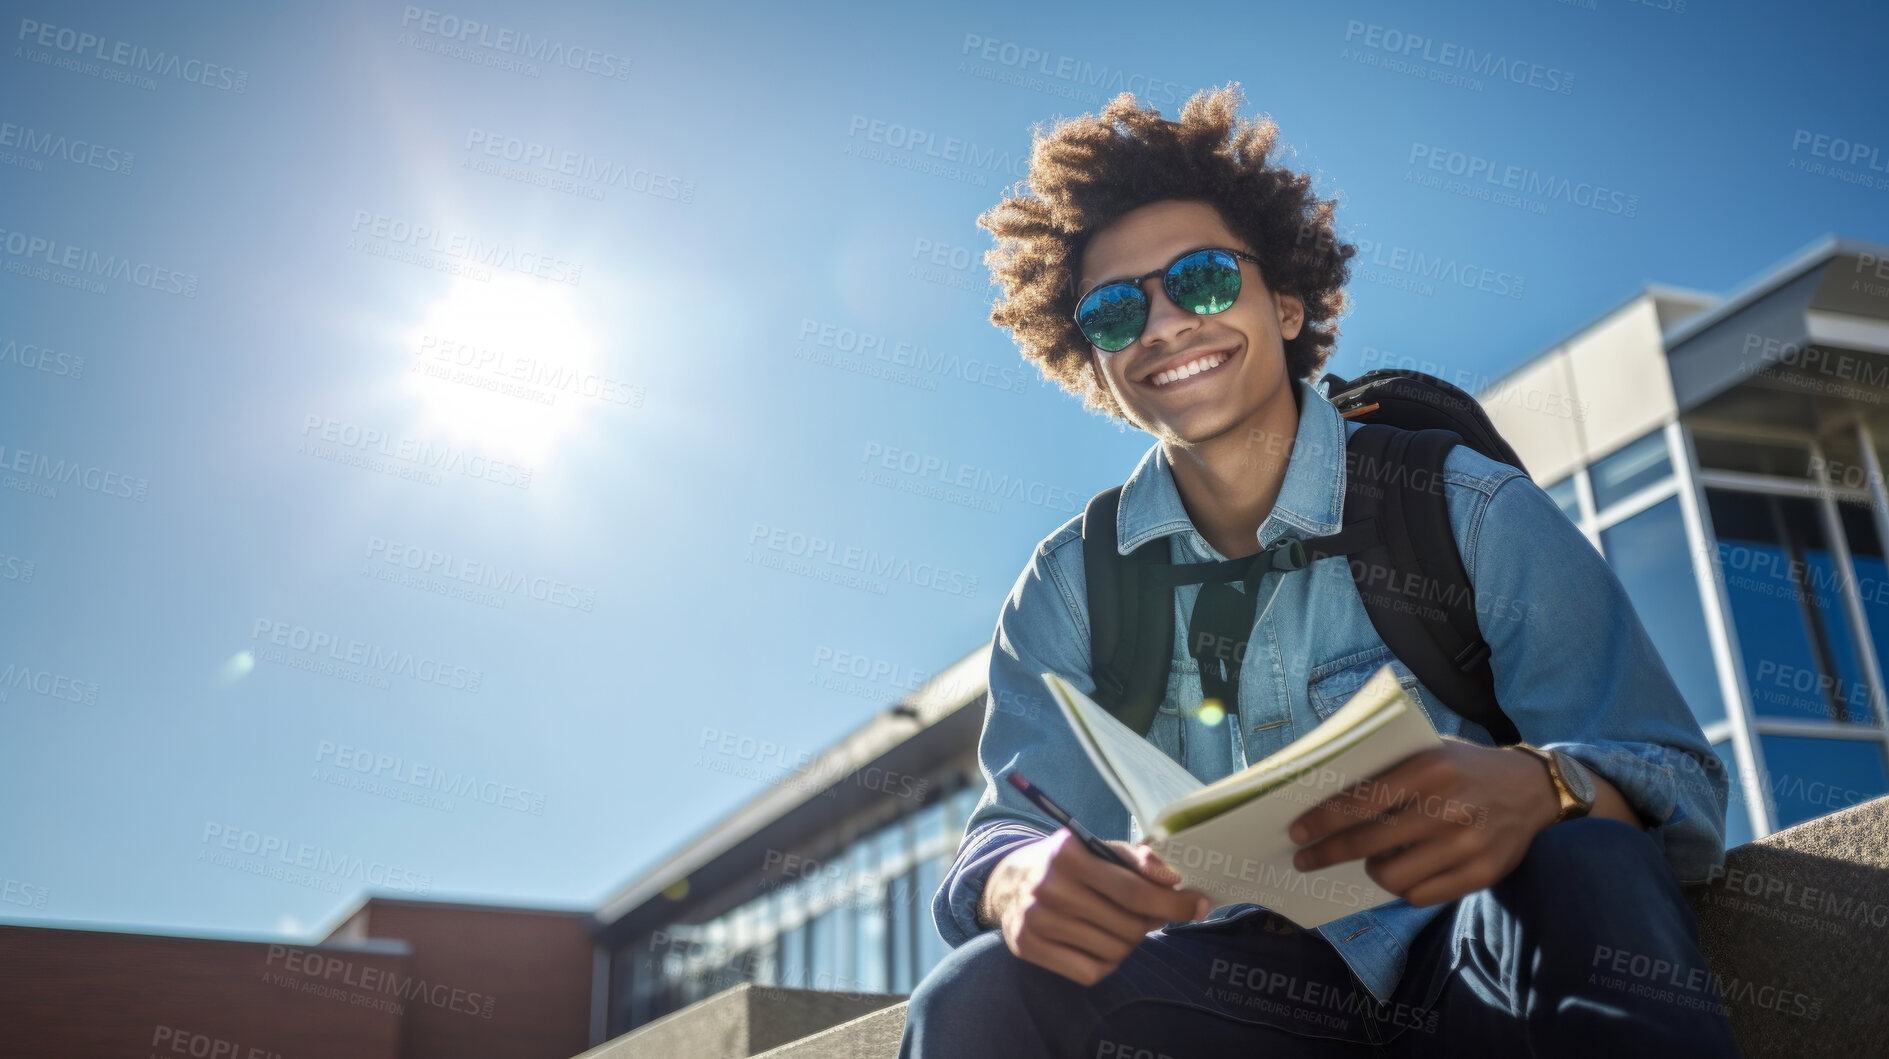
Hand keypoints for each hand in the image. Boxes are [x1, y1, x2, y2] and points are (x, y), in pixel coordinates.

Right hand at [980, 829, 1211, 985]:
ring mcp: (1036, 921)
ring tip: (1122, 925)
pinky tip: (1099, 942)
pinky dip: (1106, 962)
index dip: (1173, 903)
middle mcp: (1049, 888)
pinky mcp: (1029, 948)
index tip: (1197, 905)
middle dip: (1152, 922)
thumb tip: (1172, 879)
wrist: (1008, 882)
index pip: (1134, 890)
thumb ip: (1135, 859)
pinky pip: (1091, 972)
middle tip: (1153, 914)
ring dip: (1130, 942)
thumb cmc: (1067, 864)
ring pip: (1114, 952)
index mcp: (1068, 853)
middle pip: (1129, 925)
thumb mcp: (1096, 847)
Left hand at [1286, 736, 1559, 907]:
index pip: (1362, 801)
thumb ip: (1387, 768)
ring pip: (1394, 877)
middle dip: (1328, 853)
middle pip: (1370, 842)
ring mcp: (1468, 844)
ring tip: (1368, 863)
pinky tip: (1401, 874)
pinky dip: (1404, 888)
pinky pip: (1423, 895)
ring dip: (1371, 872)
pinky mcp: (1483, 873)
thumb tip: (1325, 792)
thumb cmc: (1464, 767)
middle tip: (1305, 859)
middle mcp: (1449, 807)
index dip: (1323, 820)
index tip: (1296, 832)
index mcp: (1430, 769)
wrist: (1533, 788)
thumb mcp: (1429, 751)